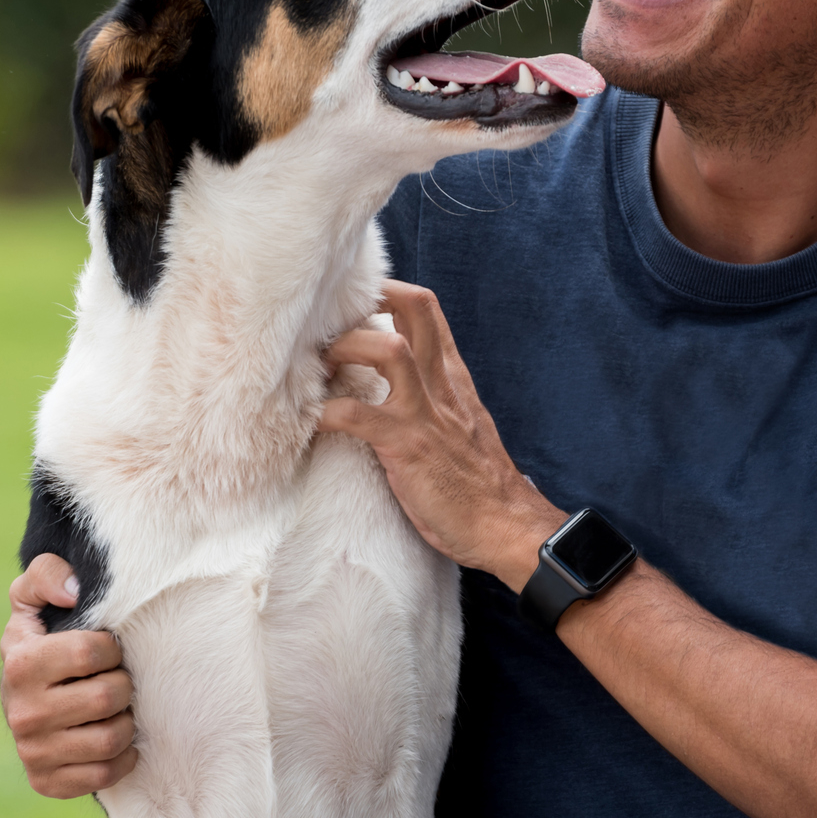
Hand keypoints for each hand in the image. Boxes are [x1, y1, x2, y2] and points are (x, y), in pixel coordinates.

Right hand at [0, 553, 137, 797]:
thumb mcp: (34, 595)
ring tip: (118, 707)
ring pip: (109, 740)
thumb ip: (48, 574)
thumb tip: (73, 594)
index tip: (108, 648)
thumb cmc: (42, 635)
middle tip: (117, 679)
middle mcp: (21, 713)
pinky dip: (121, 757)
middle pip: (106, 698)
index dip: (111, 648)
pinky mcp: (45, 782)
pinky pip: (103, 775)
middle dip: (123, 684)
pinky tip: (115, 737)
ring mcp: (32, 752)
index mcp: (20, 663)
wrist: (23, 692)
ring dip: (125, 721)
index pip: (91, 653)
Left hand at [318, 280, 565, 589]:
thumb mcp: (460, 422)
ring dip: (345, 350)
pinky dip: (325, 413)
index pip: (425, 309)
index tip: (351, 302)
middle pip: (415, 308)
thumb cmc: (478, 483)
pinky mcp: (407, 447)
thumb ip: (434, 394)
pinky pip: (357, 416)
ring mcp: (425, 414)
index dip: (386, 291)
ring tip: (319, 370)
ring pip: (388, 351)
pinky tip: (310, 422)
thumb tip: (398, 380)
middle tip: (328, 323)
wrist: (506, 526)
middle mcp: (441, 385)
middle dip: (367, 300)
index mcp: (452, 377)